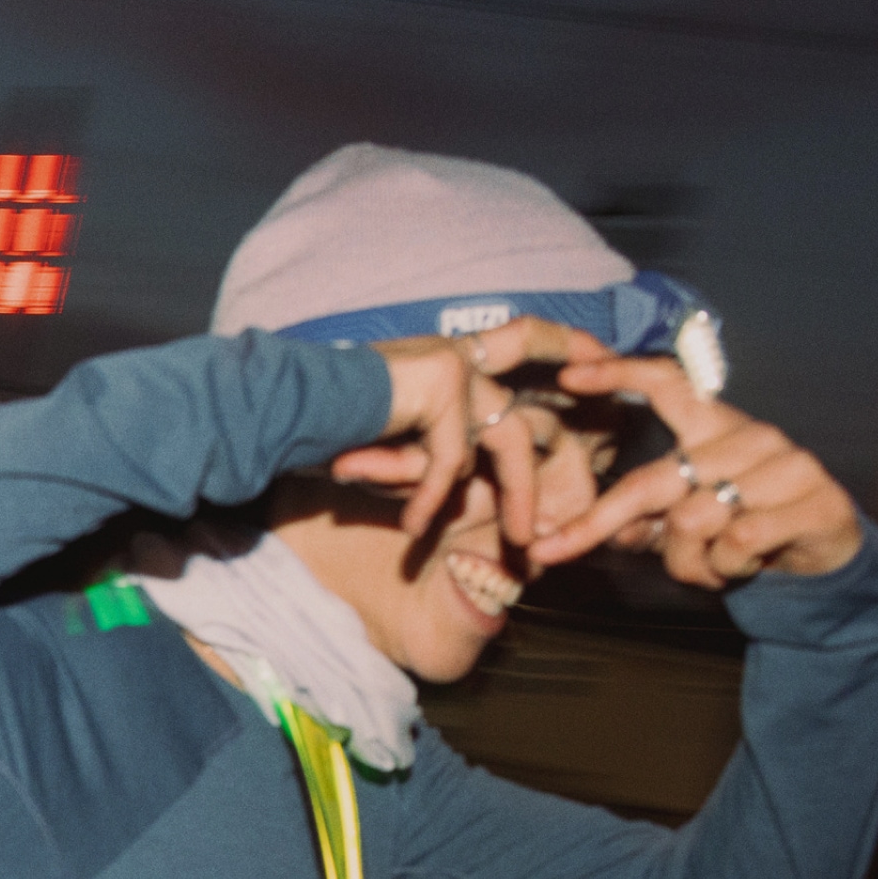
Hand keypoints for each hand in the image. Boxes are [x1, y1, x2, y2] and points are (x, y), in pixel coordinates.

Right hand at [341, 317, 614, 543]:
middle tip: (589, 487)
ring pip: (509, 439)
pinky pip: (454, 459)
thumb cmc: (316, 427)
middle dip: (568, 441)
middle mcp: (458, 352)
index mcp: (450, 356)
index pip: (526, 335)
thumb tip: (463, 484)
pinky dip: (434, 499)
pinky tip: (415, 528)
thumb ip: (432, 451)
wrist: (275, 408)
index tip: (603, 363)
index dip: (568, 345)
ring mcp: (453, 365)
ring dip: (518, 496)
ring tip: (523, 543)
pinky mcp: (440, 385)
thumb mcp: (391, 443)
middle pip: (538, 393)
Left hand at [527, 357, 865, 587]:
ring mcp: (785, 463)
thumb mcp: (682, 525)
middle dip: (601, 524)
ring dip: (687, 562)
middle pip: (657, 481)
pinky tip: (744, 567)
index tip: (568, 374)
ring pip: (691, 520)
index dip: (618, 375)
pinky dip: (725, 569)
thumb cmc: (744, 531)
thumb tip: (595, 530)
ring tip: (710, 567)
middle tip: (550, 552)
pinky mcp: (814, 499)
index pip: (667, 384)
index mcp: (714, 428)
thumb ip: (638, 521)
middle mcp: (749, 435)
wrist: (823, 554)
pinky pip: (737, 542)